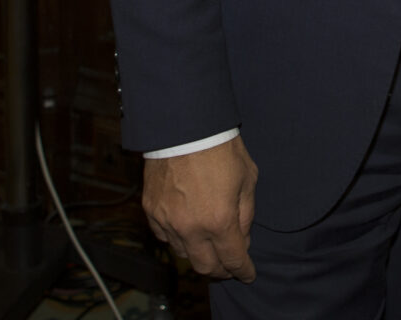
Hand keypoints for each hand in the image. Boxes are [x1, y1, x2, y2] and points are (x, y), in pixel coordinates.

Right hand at [143, 136, 258, 281]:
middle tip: (231, 266)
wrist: (186, 126)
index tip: (248, 274)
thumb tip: (242, 238)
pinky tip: (189, 231)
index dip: (243, 270)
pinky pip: (165, 237)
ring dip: (199, 255)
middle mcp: (191, 227)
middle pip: (205, 267)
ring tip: (211, 247)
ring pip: (183, 254)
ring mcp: (167, 221)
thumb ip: (246, 213)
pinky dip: (179, 240)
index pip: (233, 259)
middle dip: (222, 271)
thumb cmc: (222, 148)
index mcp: (219, 220)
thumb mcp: (247, 178)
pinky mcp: (151, 211)